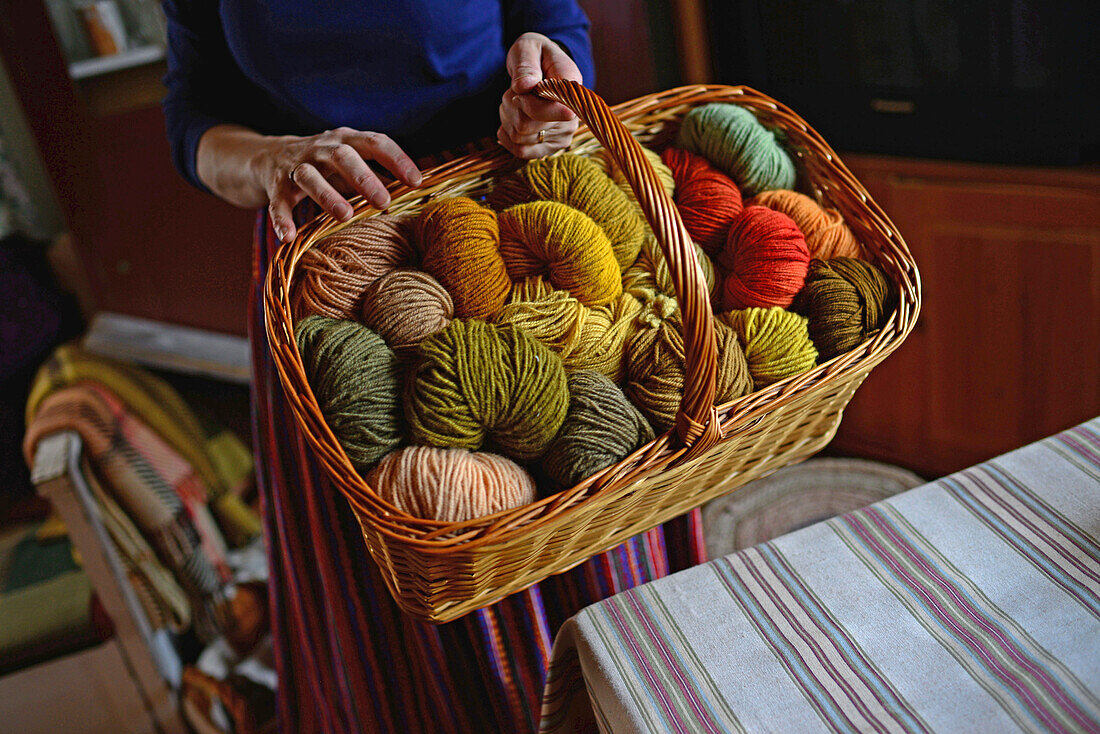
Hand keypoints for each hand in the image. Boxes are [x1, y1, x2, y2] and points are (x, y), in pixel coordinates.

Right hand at [252, 128, 422, 242]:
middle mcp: (322, 148)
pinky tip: (289, 236)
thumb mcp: (353, 164)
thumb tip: (414, 197)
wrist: (270, 157)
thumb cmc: (326, 165)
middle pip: (343, 157)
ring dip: (327, 195)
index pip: (375, 142)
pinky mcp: (276, 185)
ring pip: (310, 176)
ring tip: (344, 215)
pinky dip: (282, 218)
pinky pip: (278, 201)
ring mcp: (297, 165)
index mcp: (347, 140)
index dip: (397, 160)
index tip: (417, 181)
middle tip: (384, 202)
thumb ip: (379, 177)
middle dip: (364, 178)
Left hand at [497, 32, 582, 158]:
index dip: (526, 102)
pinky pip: (522, 152)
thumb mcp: (528, 48)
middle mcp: (573, 116)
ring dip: (508, 119)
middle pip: (527, 127)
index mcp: (572, 89)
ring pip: (520, 140)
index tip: (521, 87)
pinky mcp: (552, 146)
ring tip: (515, 102)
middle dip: (512, 108)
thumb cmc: (535, 55)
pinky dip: (508, 136)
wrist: (543, 67)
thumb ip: (526, 65)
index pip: (549, 111)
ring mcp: (563, 134)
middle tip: (515, 92)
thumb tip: (525, 85)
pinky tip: (510, 120)